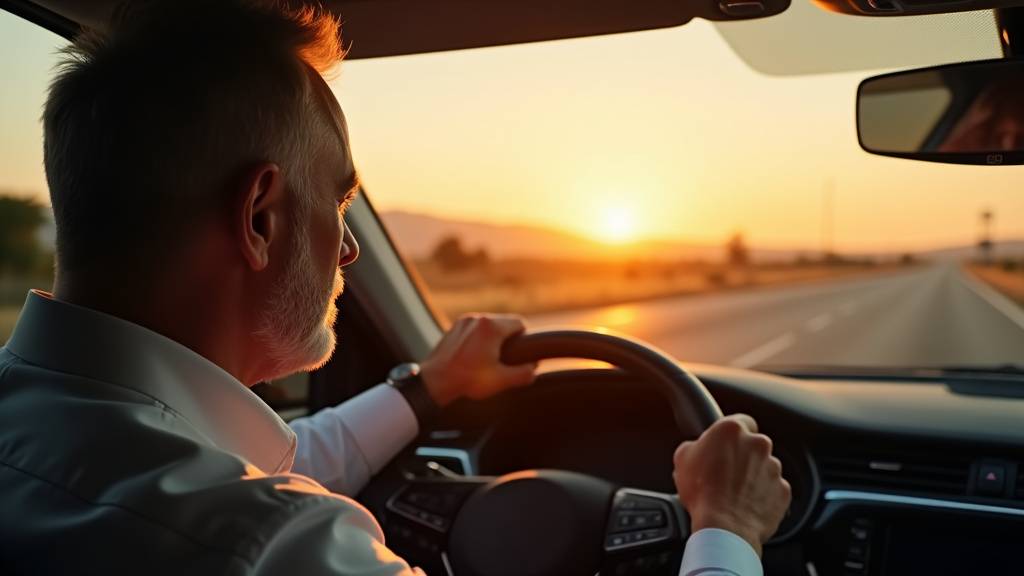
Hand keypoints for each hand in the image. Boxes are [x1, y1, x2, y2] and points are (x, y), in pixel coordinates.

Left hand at [420, 314, 536, 407]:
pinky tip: (475, 356)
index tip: (520, 354)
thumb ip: (524, 373)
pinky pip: (475, 328)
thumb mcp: (501, 381)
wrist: (435, 382)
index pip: (520, 323)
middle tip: (504, 359)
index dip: (524, 339)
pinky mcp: (455, 327)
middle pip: (504, 322)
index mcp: (491, 327)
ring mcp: (464, 321)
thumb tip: (534, 367)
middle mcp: (478, 318)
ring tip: (489, 359)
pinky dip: (479, 338)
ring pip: (489, 325)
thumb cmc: (468, 380)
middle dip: (508, 339)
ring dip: (493, 338)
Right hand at [672, 414, 790, 556]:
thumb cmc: (702, 493)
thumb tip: (696, 448)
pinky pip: (773, 488)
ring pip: (764, 467)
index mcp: (732, 430)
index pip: (739, 420)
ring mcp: (774, 467)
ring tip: (735, 493)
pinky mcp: (783, 489)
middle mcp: (757, 444)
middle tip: (725, 472)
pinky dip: (763, 494)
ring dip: (753, 476)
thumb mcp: (682, 459)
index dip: (731, 434)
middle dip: (742, 456)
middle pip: (753, 444)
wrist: (724, 527)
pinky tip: (746, 504)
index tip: (725, 444)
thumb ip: (694, 446)